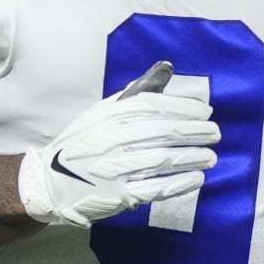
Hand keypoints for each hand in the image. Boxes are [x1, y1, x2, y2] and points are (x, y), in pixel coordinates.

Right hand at [19, 61, 220, 226]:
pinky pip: (155, 188)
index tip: (206, 112)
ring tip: (211, 157)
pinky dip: (179, 183)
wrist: (48, 183)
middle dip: (195, 132)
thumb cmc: (82, 143)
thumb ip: (137, 92)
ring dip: (193, 157)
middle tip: (215, 134)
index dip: (185, 108)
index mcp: (110, 116)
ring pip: (164, 160)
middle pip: (164, 132)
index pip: (155, 106)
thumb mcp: (102, 112)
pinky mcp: (118, 195)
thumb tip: (167, 67)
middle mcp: (113, 140)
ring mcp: (115, 169)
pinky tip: (196, 178)